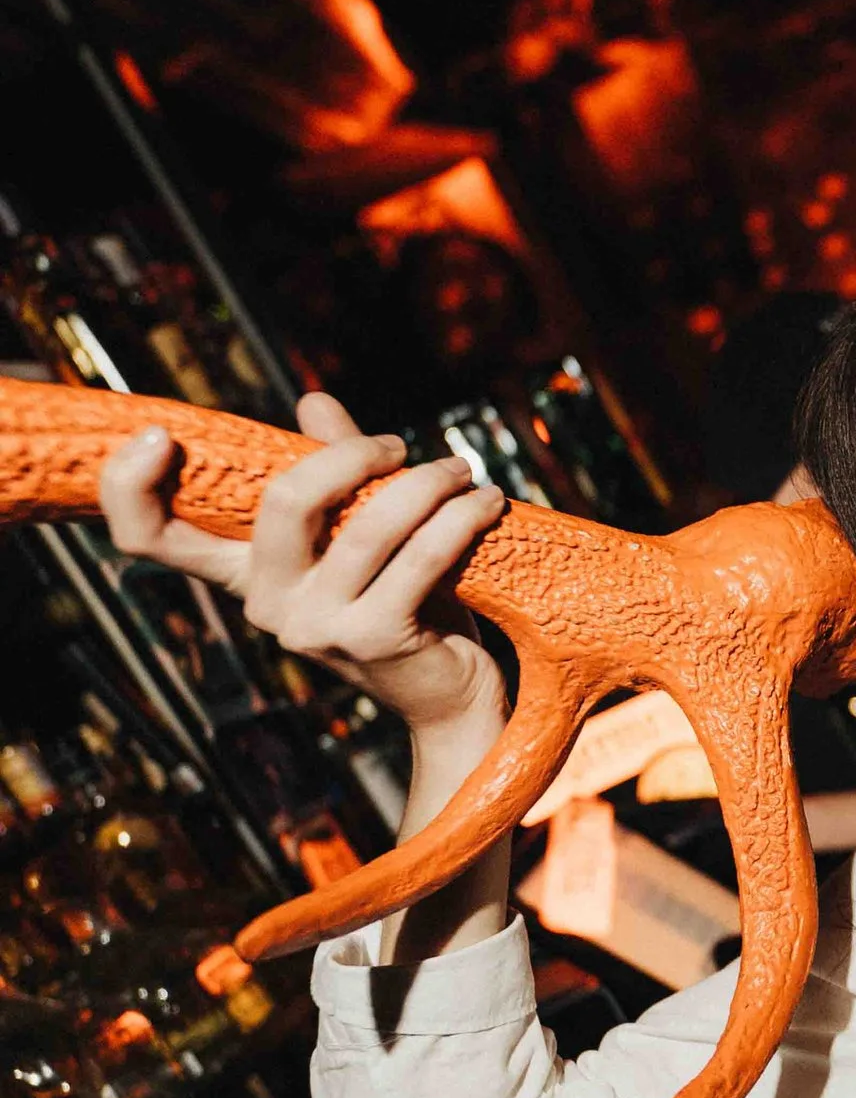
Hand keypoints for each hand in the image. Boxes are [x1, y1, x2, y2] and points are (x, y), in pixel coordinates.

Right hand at [96, 390, 507, 742]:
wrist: (449, 694)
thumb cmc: (403, 604)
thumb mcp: (358, 537)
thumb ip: (334, 472)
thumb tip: (312, 403)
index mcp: (244, 573)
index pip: (151, 538)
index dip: (130, 488)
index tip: (159, 438)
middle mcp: (266, 604)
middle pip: (283, 502)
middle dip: (351, 455)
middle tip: (397, 447)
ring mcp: (315, 627)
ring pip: (369, 524)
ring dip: (427, 483)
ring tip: (460, 472)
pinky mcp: (373, 640)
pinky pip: (422, 555)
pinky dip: (460, 517)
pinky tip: (484, 504)